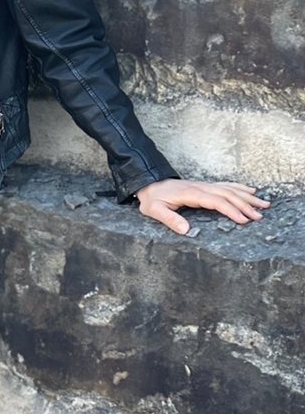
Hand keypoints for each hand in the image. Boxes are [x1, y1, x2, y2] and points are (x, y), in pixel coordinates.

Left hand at [135, 179, 269, 235]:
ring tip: (264, 205)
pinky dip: (240, 187)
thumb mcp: (154, 210)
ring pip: (230, 189)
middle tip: (260, 216)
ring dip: (247, 197)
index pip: (216, 201)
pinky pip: (225, 185)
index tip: (243, 220)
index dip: (231, 210)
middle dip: (245, 205)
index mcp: (191, 194)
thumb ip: (169, 219)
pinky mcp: (204, 186)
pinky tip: (251, 191)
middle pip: (228, 194)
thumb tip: (186, 230)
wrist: (149, 184)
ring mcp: (204, 185)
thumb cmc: (152, 199)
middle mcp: (201, 187)